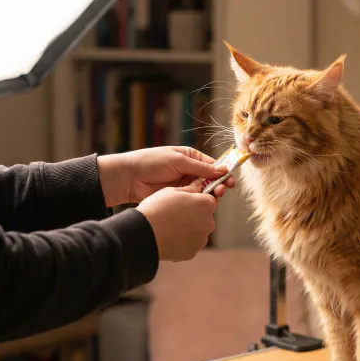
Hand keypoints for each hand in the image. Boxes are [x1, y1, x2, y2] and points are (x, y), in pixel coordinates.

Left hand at [97, 147, 236, 206]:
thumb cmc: (151, 162)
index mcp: (191, 157)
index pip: (213, 165)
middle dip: (219, 185)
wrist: (129, 178)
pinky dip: (200, 202)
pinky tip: (203, 203)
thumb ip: (201, 167)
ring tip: (214, 196)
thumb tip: (223, 170)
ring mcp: (185, 185)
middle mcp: (190, 171)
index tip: (230, 180)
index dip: (223, 173)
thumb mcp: (178, 160)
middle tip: (222, 190)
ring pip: (204, 191)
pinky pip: (194, 200)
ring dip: (211, 194)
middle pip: (211, 179)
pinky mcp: (179, 197)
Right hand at [136, 180, 216, 261]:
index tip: (187, 202)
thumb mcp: (172, 191)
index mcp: (206, 204)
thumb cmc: (156, 209)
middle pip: (204, 217)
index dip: (197, 200)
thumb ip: (190, 189)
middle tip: (175, 215)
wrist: (143, 233)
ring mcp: (201, 239)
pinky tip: (168, 237)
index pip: (209, 200)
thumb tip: (199, 185)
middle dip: (194, 215)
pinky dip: (182, 242)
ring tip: (169, 227)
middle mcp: (209, 222)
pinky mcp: (192, 252)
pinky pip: (189, 244)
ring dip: (188, 229)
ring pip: (197, 232)